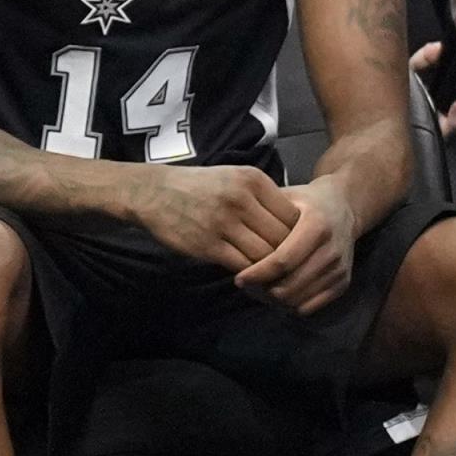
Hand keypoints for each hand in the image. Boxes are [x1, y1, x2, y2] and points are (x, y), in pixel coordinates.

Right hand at [126, 162, 304, 282]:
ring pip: (265, 254)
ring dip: (271, 268)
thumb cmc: (202, 186)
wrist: (156, 192)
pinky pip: (242, 265)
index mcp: (254, 180)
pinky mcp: (208, 245)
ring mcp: (224, 223)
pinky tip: (253, 277)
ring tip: (275, 275)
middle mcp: (242, 199)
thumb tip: (296, 223)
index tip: (298, 245)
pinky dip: (251, 274)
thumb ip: (264, 197)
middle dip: (289, 254)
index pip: (293, 214)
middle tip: (292, 267)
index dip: (299, 234)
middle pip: (282, 236)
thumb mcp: (237, 178)